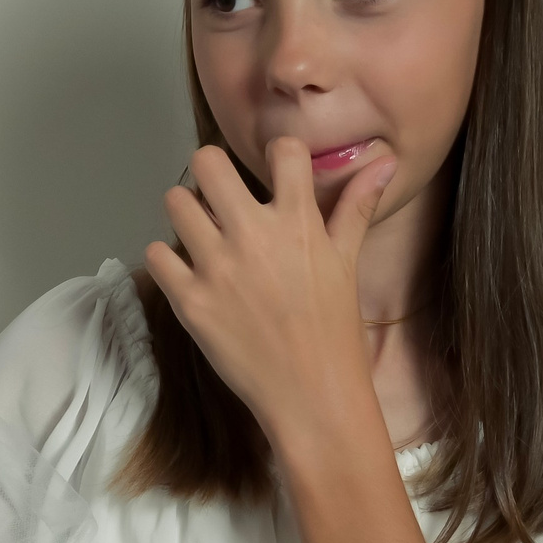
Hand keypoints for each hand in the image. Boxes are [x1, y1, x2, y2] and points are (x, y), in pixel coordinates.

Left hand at [146, 139, 393, 450]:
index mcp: (297, 221)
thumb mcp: (347, 262)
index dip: (279, 154)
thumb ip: (356, 206)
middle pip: (207, 162)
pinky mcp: (189, 300)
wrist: (311, 392)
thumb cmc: (333, 327)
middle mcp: (253, 235)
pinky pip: (158, 254)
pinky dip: (168, 258)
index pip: (282, 150)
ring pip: (176, 202)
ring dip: (187, 211)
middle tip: (220, 194)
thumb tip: (384, 162)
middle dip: (212, 171)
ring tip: (202, 231)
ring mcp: (216, 267)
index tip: (278, 172)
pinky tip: (187, 270)